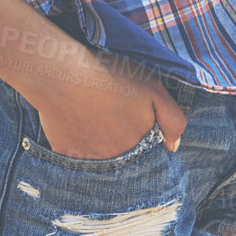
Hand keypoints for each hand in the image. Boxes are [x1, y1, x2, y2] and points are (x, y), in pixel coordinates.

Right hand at [29, 45, 188, 160]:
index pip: (148, 150)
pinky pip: (77, 155)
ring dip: (101, 141)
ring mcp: (90, 161)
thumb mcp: (153, 89)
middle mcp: (117, 159)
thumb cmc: (110, 77)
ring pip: (102, 157)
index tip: (131, 113)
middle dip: (122, 137)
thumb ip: (172, 120)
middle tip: (110, 109)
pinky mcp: (66, 155)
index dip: (142, 131)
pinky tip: (75, 120)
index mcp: (139, 145)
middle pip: (126, 155)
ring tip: (93, 113)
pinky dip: (78, 141)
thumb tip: (172, 147)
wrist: (62, 74)